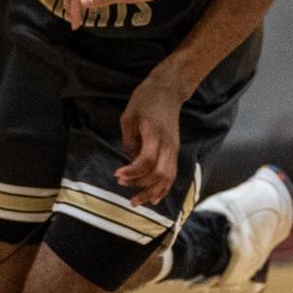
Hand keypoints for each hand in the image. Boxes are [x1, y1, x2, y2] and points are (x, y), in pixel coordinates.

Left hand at [115, 77, 181, 205]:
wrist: (169, 91)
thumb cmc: (146, 100)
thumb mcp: (129, 115)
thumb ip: (128, 139)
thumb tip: (129, 158)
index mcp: (155, 134)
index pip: (146, 161)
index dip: (132, 172)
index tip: (117, 175)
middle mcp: (168, 145)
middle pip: (159, 174)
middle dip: (141, 186)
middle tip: (122, 186)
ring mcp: (174, 149)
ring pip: (168, 178)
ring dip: (152, 192)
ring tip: (136, 202)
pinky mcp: (175, 151)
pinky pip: (172, 175)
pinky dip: (163, 189)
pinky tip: (154, 199)